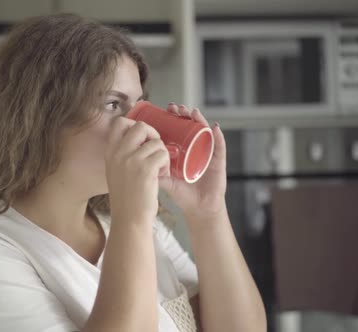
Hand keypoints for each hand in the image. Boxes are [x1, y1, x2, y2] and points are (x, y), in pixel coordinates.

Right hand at [105, 117, 170, 224]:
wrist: (129, 219)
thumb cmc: (126, 198)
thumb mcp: (115, 172)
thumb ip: (121, 155)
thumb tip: (137, 140)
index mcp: (110, 152)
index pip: (119, 122)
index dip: (134, 124)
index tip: (142, 137)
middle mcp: (118, 153)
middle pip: (140, 126)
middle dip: (153, 134)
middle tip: (155, 149)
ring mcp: (131, 160)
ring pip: (156, 142)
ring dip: (162, 153)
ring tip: (159, 168)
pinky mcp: (146, 169)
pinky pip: (163, 154)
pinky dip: (166, 163)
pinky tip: (161, 174)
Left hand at [159, 103, 227, 222]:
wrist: (199, 209)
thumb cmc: (183, 195)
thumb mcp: (165, 180)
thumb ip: (153, 171)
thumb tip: (137, 161)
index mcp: (184, 150)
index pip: (179, 128)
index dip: (173, 118)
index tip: (165, 110)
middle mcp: (196, 148)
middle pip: (191, 126)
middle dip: (184, 114)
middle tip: (175, 108)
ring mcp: (208, 153)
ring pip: (205, 131)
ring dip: (199, 119)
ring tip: (191, 112)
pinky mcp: (218, 161)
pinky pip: (220, 146)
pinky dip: (218, 136)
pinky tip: (214, 128)